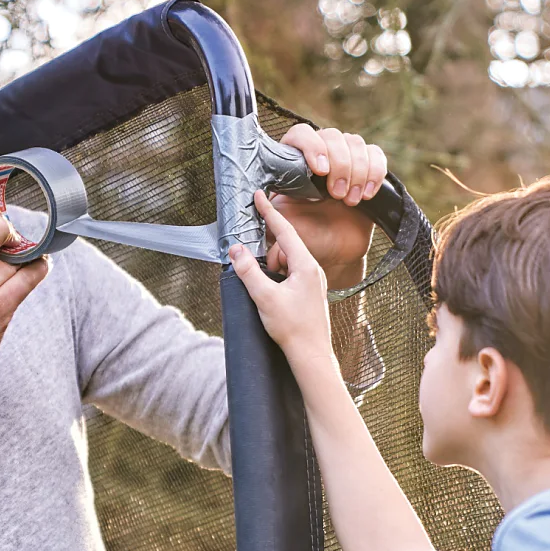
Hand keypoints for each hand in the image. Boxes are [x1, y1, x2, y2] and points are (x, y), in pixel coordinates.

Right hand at [228, 190, 333, 371]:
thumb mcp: (264, 297)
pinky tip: (274, 296)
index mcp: (306, 265)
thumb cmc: (293, 328)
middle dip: (267, 256)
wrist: (310, 354)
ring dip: (272, 270)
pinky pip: (290, 274)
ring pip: (286, 262)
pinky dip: (278, 278)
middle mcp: (313, 269)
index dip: (269, 212)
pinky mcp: (309, 292)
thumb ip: (248, 271)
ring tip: (270, 294)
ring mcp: (312, 281)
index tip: (259, 196)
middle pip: (283, 247)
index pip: (284, 230)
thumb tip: (235, 250)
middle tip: (261, 279)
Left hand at [275, 124, 388, 286]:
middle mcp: (319, 153)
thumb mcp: (282, 224)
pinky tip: (367, 195)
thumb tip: (258, 205)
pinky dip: (375, 173)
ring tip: (351, 201)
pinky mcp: (367, 167)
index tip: (320, 171)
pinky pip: (376, 155)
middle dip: (339, 164)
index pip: (301, 134)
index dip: (313, 146)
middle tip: (337, 194)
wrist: (333, 248)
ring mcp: (344, 157)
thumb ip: (270, 215)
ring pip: (355, 142)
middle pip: (332, 136)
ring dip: (358, 171)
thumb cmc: (305, 234)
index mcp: (293, 161)